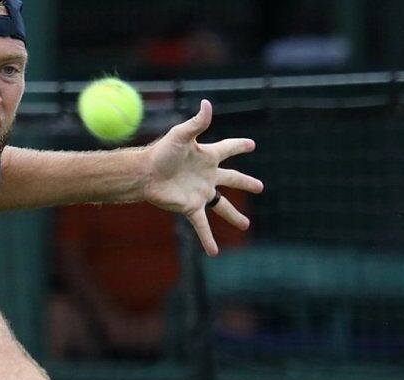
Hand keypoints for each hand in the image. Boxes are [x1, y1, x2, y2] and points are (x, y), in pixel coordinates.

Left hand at [144, 99, 262, 254]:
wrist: (144, 173)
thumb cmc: (161, 152)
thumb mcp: (181, 135)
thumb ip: (197, 122)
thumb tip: (207, 103)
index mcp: (207, 156)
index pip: (228, 149)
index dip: (239, 146)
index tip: (251, 145)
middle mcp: (207, 175)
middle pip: (232, 179)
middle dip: (246, 182)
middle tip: (260, 187)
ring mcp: (200, 192)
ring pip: (222, 206)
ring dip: (234, 216)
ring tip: (245, 225)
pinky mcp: (191, 207)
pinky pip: (203, 224)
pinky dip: (208, 239)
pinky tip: (214, 252)